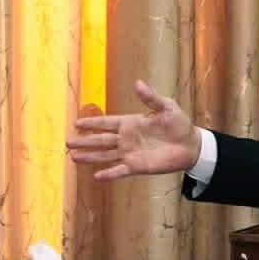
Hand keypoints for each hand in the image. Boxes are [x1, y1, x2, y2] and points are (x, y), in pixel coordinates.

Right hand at [67, 80, 200, 180]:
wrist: (191, 145)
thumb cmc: (179, 124)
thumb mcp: (166, 107)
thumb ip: (150, 98)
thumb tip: (137, 83)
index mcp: (130, 122)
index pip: (106, 123)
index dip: (92, 123)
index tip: (76, 123)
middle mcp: (126, 138)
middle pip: (100, 140)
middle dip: (84, 141)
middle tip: (68, 142)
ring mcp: (130, 153)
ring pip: (105, 155)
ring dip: (90, 157)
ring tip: (74, 157)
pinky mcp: (137, 166)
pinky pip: (119, 170)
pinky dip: (109, 173)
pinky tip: (96, 176)